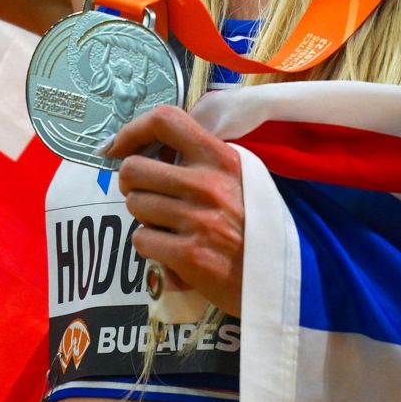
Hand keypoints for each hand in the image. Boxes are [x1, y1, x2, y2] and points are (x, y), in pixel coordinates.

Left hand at [104, 104, 245, 316]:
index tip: (117, 147)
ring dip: (144, 218)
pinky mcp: (189, 254)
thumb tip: (149, 150)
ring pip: (135, 205)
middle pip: (133, 169)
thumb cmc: (257, 228)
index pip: (166, 120)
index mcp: (222, 158)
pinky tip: (173, 250)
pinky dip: (150, 247)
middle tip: (148, 196)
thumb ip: (202, 162)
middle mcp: (208, 184)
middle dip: (132, 185)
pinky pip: (141, 240)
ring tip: (170, 227)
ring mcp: (198, 219)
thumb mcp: (242, 180)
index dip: (132, 130)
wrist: (284, 281)